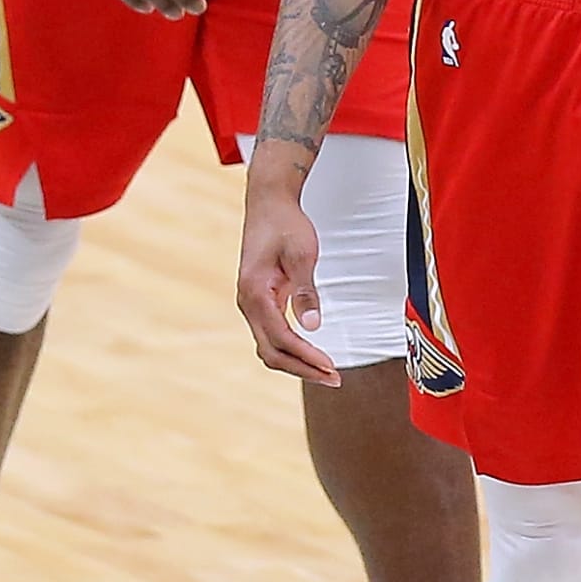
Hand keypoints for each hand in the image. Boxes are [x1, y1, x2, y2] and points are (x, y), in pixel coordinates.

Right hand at [237, 163, 340, 386]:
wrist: (269, 202)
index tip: (331, 367)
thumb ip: (306, 291)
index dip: (306, 357)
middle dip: (302, 369)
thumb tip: (312, 326)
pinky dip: (291, 349)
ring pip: (269, 346)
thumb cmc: (285, 224)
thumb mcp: (302, 254)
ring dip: (296, 363)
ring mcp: (251, 304)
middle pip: (271, 352)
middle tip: (333, 378)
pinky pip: (272, 334)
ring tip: (325, 372)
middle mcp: (247, 303)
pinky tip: (311, 354)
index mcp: (254, 293)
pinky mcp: (260, 301)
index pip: (281, 338)